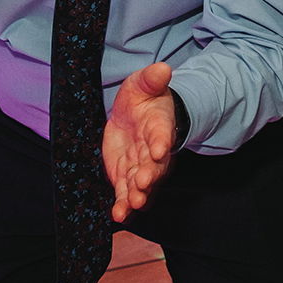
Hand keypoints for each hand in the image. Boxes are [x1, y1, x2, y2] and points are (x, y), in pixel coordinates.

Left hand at [103, 62, 178, 221]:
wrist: (137, 115)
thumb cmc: (144, 98)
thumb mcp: (143, 82)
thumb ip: (152, 78)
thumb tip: (163, 68)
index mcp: (159, 124)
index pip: (163, 133)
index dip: (161, 142)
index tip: (160, 150)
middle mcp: (154, 149)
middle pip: (155, 165)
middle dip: (150, 175)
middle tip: (144, 184)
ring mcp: (141, 164)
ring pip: (142, 182)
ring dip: (138, 193)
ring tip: (132, 204)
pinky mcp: (127, 175)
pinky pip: (126, 192)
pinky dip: (123, 205)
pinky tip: (118, 215)